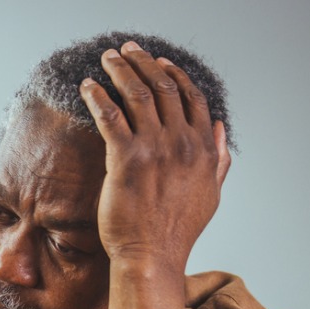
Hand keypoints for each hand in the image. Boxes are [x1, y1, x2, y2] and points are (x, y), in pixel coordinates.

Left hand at [79, 41, 230, 308]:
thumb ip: (219, 159)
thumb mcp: (211, 194)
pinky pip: (110, 117)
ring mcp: (155, 150)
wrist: (152, 257)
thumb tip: (222, 128)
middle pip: (164, 87)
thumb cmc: (176, 232)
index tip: (159, 62)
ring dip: (119, 70)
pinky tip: (88, 87)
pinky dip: (98, 96)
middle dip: (143, 62)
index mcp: (204, 149)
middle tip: (126, 51)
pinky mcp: (126, 160)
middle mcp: (182, 143)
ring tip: (105, 60)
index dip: (174, 74)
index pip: (192, 97)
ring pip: (137, 94)